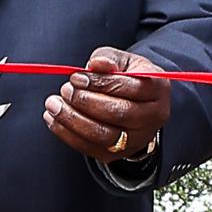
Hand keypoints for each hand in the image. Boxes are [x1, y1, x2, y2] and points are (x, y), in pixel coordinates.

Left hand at [41, 46, 170, 165]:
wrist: (134, 104)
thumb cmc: (126, 77)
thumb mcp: (121, 61)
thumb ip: (108, 58)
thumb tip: (97, 64)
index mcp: (158, 89)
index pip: (132, 87)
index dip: (101, 82)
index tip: (76, 77)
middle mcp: (153, 117)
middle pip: (119, 113)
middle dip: (86, 101)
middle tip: (65, 90)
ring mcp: (137, 139)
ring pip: (104, 135)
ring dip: (73, 119)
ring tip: (54, 104)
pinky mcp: (118, 153)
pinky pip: (90, 148)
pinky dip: (67, 134)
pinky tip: (53, 119)